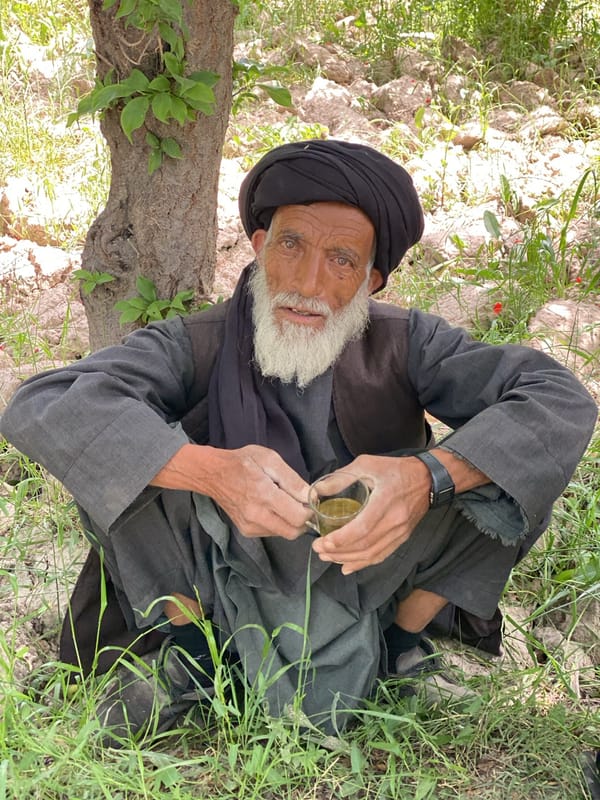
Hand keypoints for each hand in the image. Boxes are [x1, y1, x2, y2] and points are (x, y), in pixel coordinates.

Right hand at [150, 443, 310, 538]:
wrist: (213, 474)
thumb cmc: (242, 462)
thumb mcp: (270, 459)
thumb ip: (292, 479)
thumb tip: (310, 496)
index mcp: (264, 495)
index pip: (298, 517)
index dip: (309, 510)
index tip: (308, 499)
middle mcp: (256, 515)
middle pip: (293, 532)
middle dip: (302, 520)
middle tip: (299, 503)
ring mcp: (250, 526)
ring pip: (283, 533)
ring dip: (290, 521)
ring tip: (282, 501)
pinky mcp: (246, 531)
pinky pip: (272, 532)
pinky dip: (278, 522)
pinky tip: (271, 507)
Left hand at [311, 454, 430, 574]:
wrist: (427, 479)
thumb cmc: (396, 470)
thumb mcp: (367, 464)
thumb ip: (342, 477)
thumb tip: (317, 490)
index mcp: (385, 500)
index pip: (363, 527)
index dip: (342, 539)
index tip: (324, 542)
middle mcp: (394, 520)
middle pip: (365, 545)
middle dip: (339, 551)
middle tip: (319, 549)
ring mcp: (400, 531)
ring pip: (372, 554)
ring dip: (348, 559)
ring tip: (328, 557)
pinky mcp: (402, 537)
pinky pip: (382, 555)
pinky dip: (363, 563)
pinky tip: (347, 566)